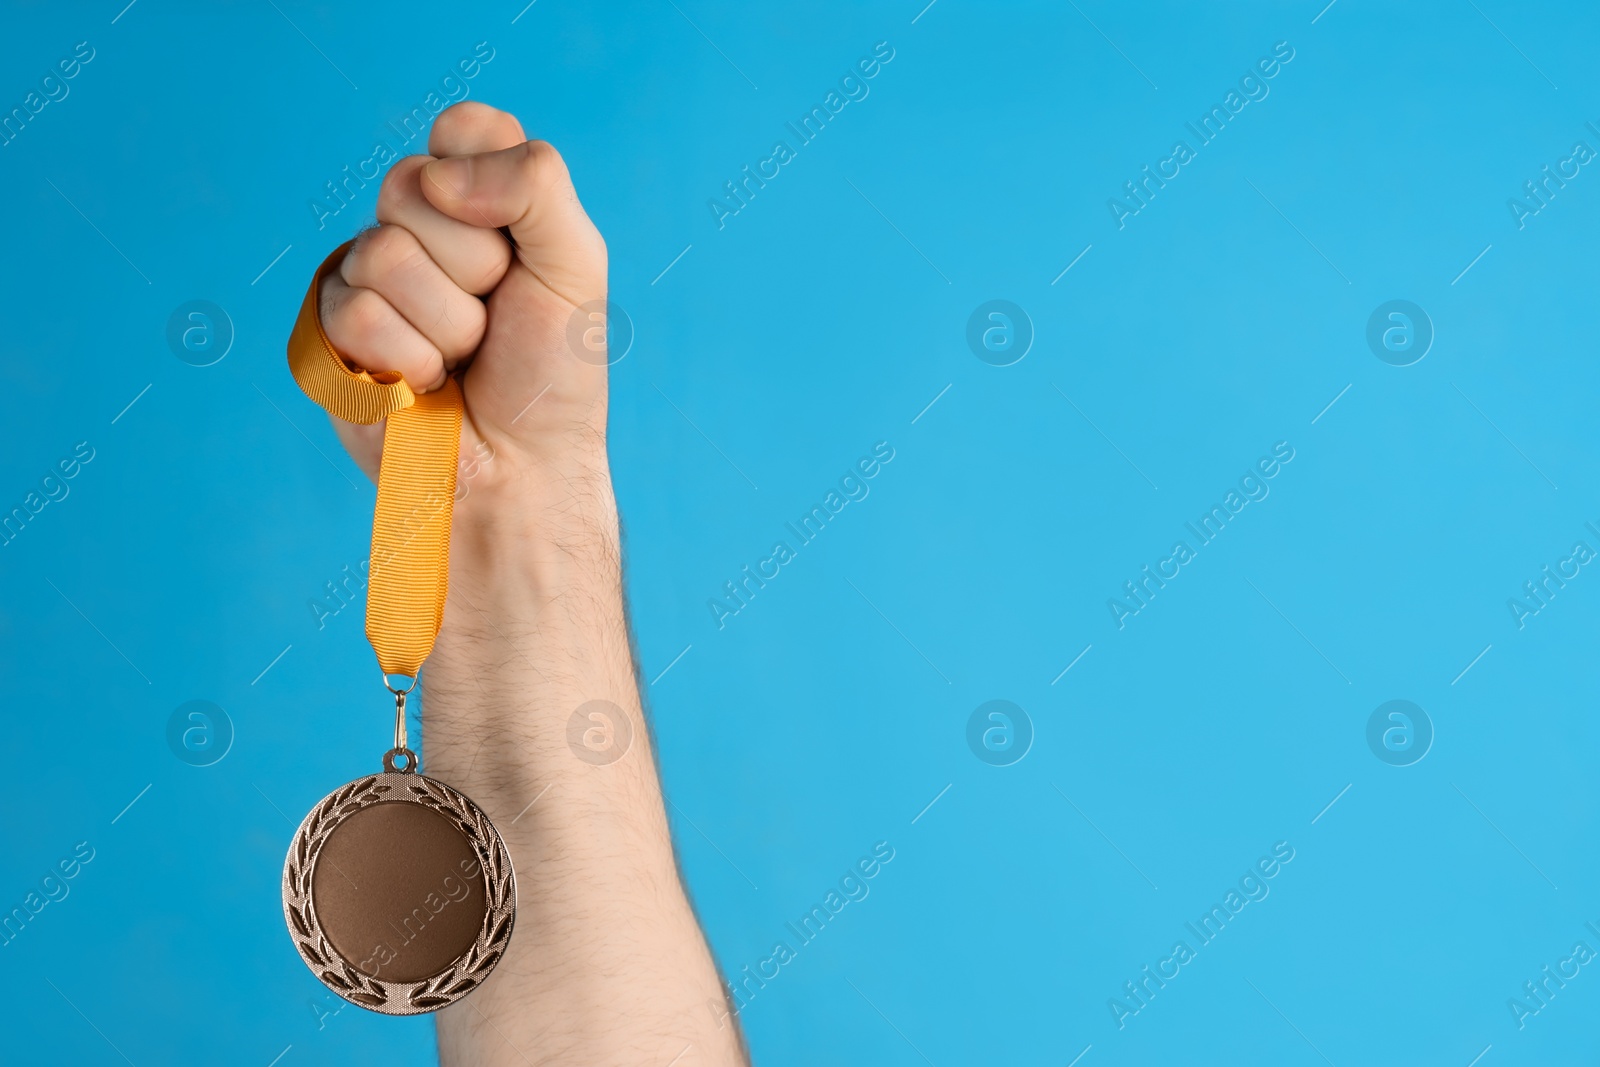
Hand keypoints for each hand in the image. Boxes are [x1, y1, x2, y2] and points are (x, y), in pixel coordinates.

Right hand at [315, 101, 609, 504]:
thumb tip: (438, 176)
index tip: (521, 251)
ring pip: (384, 255)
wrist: (521, 467)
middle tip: (495, 317)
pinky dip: (412, 363)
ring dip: (447, 325)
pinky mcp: (327, 331)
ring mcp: (363, 276)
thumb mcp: (576, 266)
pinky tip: (426, 385)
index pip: (464, 129)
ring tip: (463, 358)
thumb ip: (535, 185)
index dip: (494, 186)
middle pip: (413, 186)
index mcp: (473, 197)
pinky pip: (357, 315)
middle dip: (475, 266)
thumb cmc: (551, 374)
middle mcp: (412, 226)